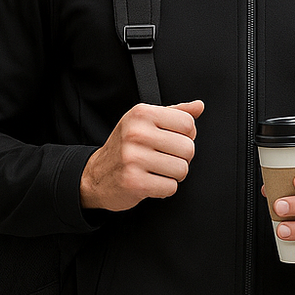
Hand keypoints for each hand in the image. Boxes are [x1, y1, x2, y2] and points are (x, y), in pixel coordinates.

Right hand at [80, 101, 203, 211]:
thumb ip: (174, 113)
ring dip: (174, 175)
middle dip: (182, 158)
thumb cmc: (125, 147)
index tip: (173, 142)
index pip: (188, 124)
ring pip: (182, 170)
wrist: (95, 175)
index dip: (187, 136)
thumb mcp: (145, 122)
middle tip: (164, 159)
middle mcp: (136, 133)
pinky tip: (150, 182)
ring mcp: (133, 158)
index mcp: (142, 114)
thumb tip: (199, 106)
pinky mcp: (134, 182)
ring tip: (157, 171)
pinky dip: (164, 189)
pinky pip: (170, 187)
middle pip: (188, 148)